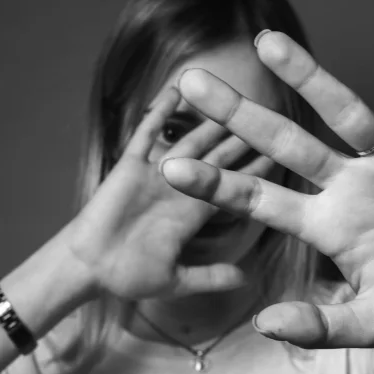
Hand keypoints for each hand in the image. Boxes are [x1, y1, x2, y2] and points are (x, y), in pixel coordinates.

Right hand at [66, 87, 274, 300]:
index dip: (258, 170)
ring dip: (209, 119)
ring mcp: (155, 175)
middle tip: (270, 110)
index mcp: (194, 214)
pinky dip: (159, 115)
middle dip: (242, 137)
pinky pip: (146, 135)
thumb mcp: (176, 281)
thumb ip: (210, 277)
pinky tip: (174, 92)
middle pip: (219, 157)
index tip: (285, 153)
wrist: (89, 268)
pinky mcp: (130, 167)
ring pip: (189, 141)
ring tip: (234, 95)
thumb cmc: (128, 277)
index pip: (234, 186)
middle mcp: (180, 188)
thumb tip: (247, 280)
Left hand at [161, 0, 373, 347]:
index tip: (170, 165)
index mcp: (328, 226)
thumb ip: (321, 326)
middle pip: (286, 142)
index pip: (261, 199)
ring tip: (265, 41)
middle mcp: (352, 186)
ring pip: (348, 110)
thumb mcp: (373, 324)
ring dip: (309, 75)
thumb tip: (262, 325)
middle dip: (239, 115)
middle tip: (191, 81)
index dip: (217, 183)